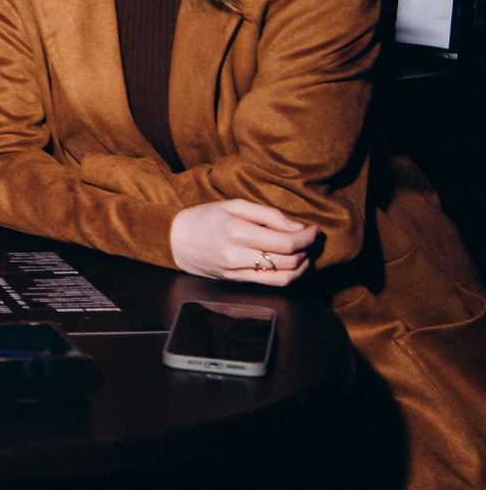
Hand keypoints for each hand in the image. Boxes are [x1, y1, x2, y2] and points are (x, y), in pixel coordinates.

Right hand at [169, 199, 316, 284]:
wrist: (173, 239)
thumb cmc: (203, 218)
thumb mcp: (233, 205)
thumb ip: (267, 214)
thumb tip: (297, 227)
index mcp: (237, 231)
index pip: (286, 242)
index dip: (308, 237)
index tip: (315, 229)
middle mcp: (237, 255)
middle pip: (289, 261)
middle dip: (308, 250)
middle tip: (310, 239)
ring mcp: (235, 272)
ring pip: (283, 278)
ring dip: (302, 266)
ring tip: (304, 253)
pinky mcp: (235, 281)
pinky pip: (270, 284)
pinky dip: (288, 276)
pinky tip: (290, 265)